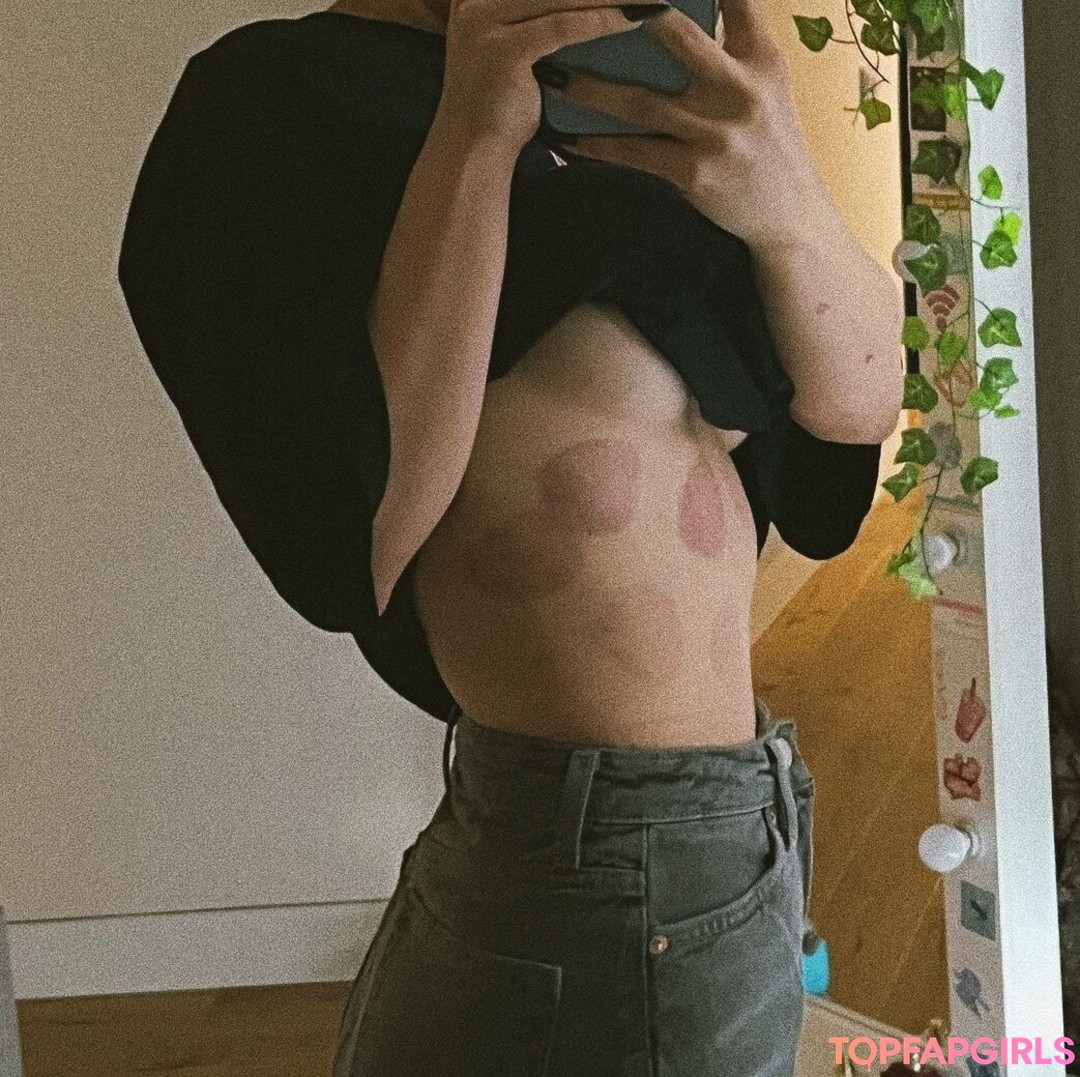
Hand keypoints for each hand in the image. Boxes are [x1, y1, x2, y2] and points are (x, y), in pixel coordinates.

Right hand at [437, 0, 655, 153]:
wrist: (471, 151)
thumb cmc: (500, 106)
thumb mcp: (517, 50)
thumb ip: (539, 20)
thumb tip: (595, 5)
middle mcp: (473, 3)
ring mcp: (482, 23)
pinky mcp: (501, 51)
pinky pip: (562, 28)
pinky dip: (601, 22)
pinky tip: (634, 20)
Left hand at [549, 0, 828, 248]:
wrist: (788, 215)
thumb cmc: (768, 141)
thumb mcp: (767, 84)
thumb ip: (735, 44)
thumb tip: (669, 18)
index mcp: (762, 58)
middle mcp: (741, 89)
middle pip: (679, 35)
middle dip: (629, 15)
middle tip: (584, 11)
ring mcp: (716, 133)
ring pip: (642, 103)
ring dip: (591, 89)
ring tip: (554, 76)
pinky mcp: (695, 173)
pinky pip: (635, 154)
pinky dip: (598, 146)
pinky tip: (568, 138)